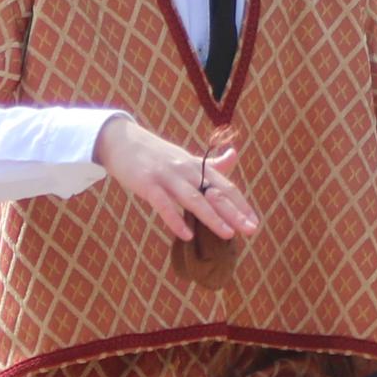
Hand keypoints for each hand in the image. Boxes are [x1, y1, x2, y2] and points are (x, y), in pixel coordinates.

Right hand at [92, 116, 258, 244]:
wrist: (121, 141)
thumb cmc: (156, 154)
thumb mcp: (186, 157)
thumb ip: (211, 162)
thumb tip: (235, 154)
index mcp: (197, 166)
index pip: (225, 186)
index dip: (241, 204)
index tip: (255, 222)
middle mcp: (186, 170)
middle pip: (215, 193)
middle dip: (235, 212)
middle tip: (251, 229)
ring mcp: (167, 176)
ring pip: (194, 199)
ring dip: (212, 217)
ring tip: (227, 234)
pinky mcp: (148, 183)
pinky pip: (164, 204)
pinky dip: (175, 219)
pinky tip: (186, 235)